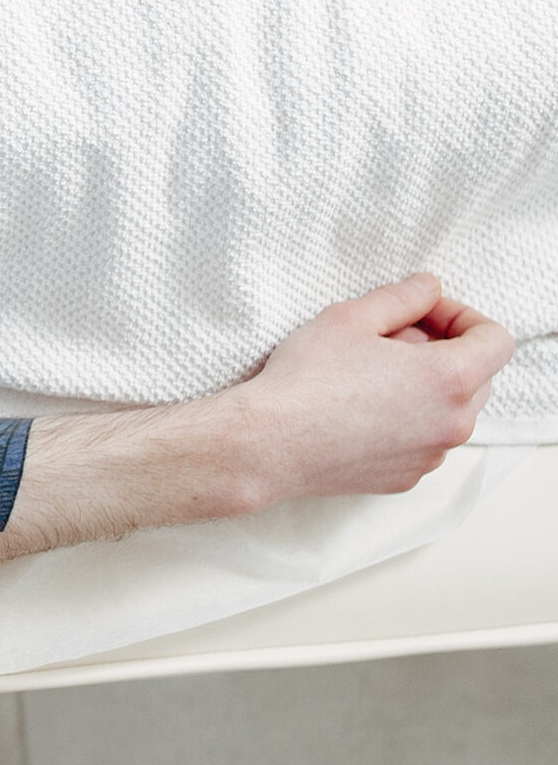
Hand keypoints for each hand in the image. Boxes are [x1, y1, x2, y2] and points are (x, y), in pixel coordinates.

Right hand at [237, 275, 512, 503]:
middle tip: (392, 339)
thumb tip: (428, 287)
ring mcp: (432, 454)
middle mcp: (454, 422)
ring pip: (452, 411)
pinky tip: (360, 411)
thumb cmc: (307, 379)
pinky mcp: (408, 476)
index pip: (496, 340)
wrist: (268, 444)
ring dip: (427, 388)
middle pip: (480, 376)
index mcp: (450, 377)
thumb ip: (402, 297)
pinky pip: (425, 441)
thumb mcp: (350, 317)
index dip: (463, 316)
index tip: (423, 313)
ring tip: (372, 376)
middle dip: (446, 351)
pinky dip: (408, 421)